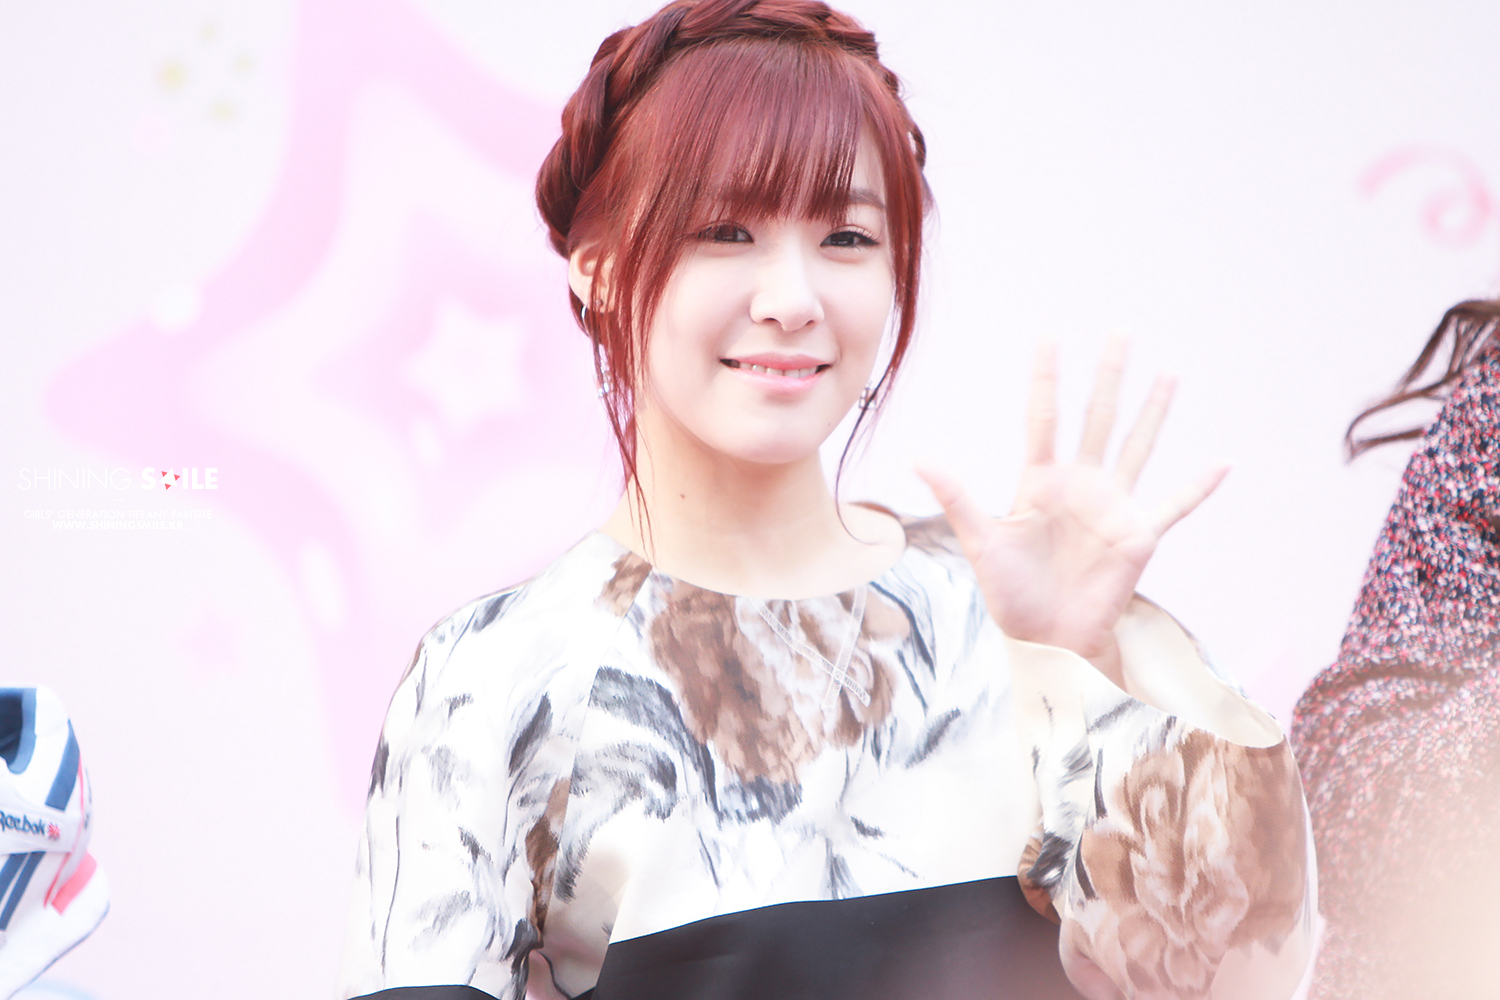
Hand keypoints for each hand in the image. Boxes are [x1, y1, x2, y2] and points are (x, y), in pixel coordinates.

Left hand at [918, 339, 1225, 685]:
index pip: (1044, 417)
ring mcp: (1112, 506)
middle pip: (1096, 418)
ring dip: (1153, 411)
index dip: (1047, 378)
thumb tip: (919, 458)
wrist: (1044, 638)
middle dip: (1108, 376)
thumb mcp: (981, 542)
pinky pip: (1174, 505)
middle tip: (1119, 333)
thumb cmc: (1009, 593)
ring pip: (1137, 446)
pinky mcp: (1138, 536)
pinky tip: (1224, 463)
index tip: (1050, 337)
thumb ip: (958, 498)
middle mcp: (1080, 485)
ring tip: (1169, 374)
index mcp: (1040, 481)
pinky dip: (1199, 487)